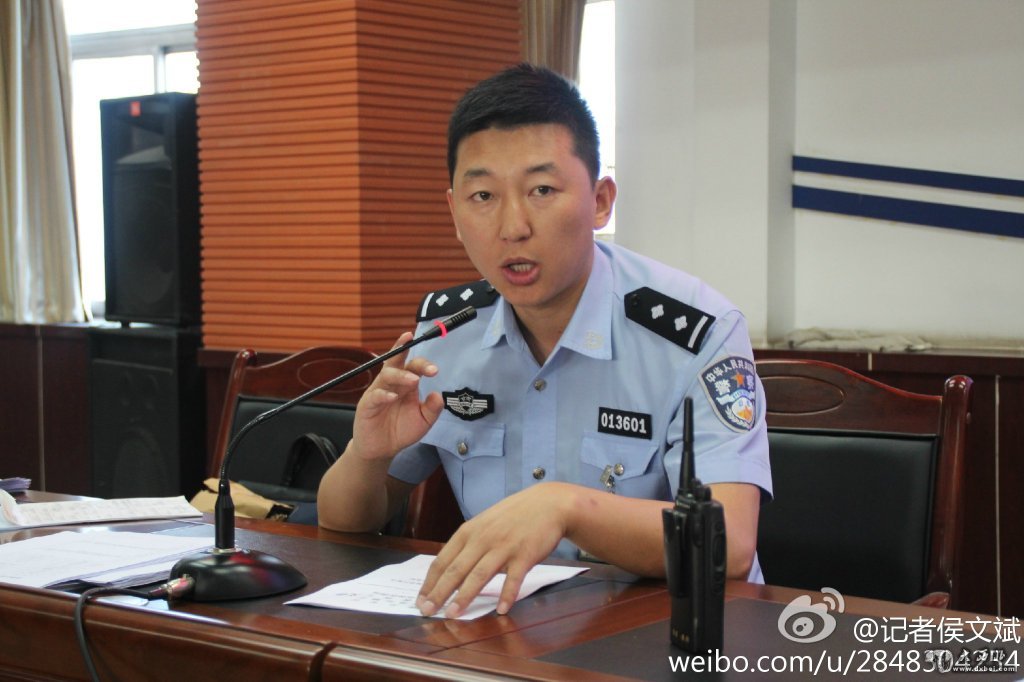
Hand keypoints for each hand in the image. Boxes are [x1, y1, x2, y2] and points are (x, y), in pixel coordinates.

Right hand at [350, 332, 443, 461]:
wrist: (382, 449)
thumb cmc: (402, 430)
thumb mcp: (423, 421)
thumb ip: (432, 409)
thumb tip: (438, 395)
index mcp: (406, 384)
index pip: (414, 366)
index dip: (424, 364)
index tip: (435, 370)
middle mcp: (392, 384)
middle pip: (396, 361)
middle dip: (403, 350)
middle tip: (413, 347)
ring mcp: (378, 392)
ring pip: (386, 375)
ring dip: (400, 375)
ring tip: (414, 380)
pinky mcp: (367, 405)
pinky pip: (374, 395)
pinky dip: (383, 394)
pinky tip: (393, 397)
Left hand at [416, 483, 569, 617]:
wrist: (548, 504)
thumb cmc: (514, 515)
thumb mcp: (485, 523)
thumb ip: (469, 543)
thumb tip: (449, 568)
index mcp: (469, 531)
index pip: (443, 560)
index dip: (430, 582)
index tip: (421, 600)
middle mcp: (483, 539)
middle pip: (456, 570)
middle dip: (439, 593)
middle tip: (427, 611)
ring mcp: (504, 547)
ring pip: (479, 575)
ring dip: (464, 597)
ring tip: (453, 614)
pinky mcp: (524, 555)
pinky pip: (513, 578)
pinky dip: (507, 595)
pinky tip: (501, 610)